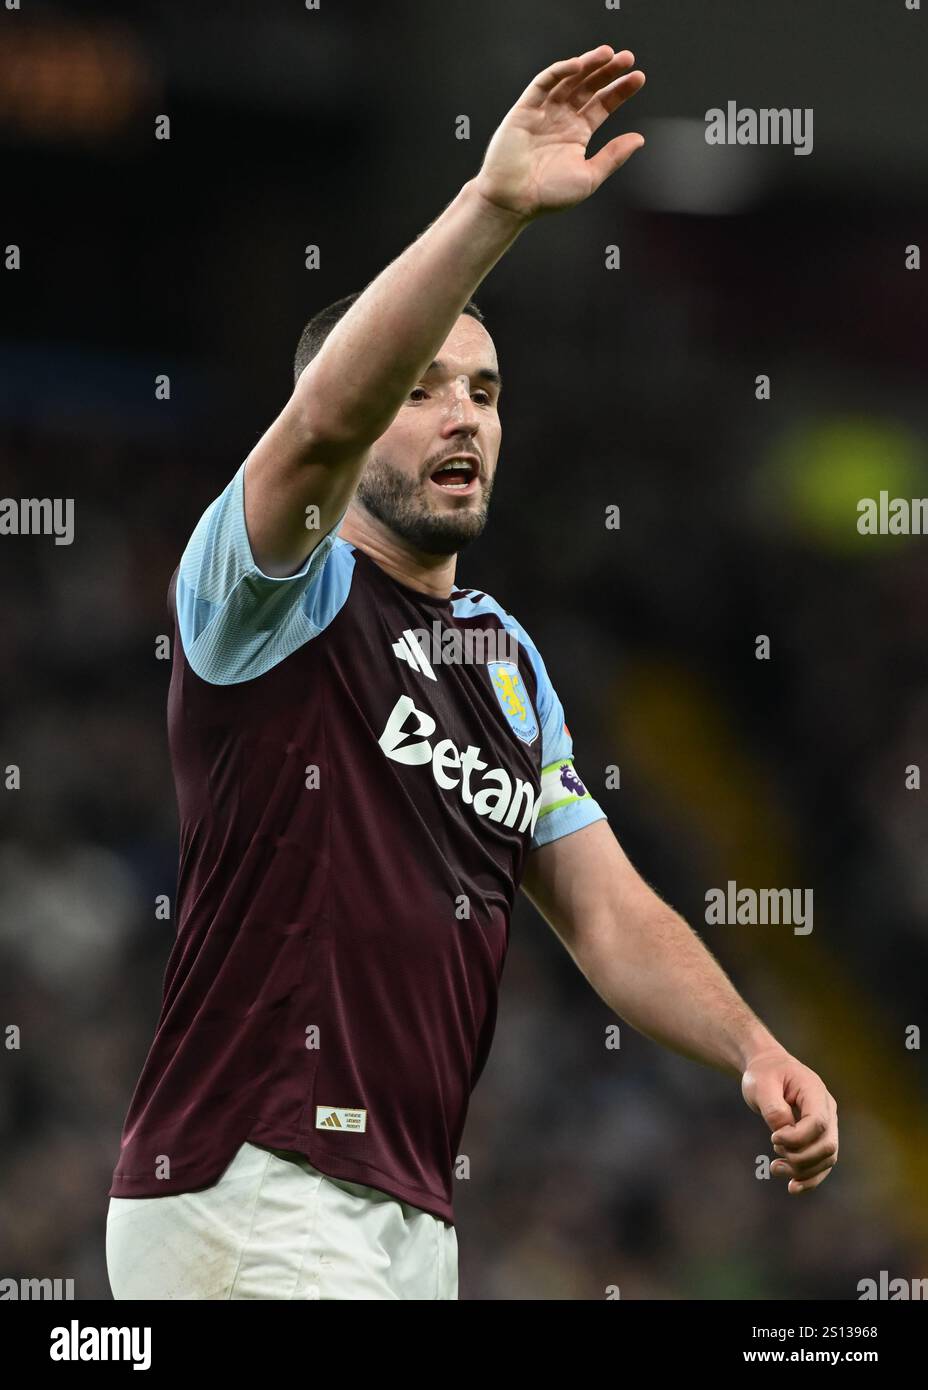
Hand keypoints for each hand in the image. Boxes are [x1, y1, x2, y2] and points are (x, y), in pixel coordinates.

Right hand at [474, 44, 645, 222]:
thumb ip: (613, 157)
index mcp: (577, 133)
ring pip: (569, 80)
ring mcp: (543, 112)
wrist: (513, 201)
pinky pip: (543, 83)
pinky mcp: (524, 109)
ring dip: (587, 65)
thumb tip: (640, 139)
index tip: (638, 77)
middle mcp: (561, 119)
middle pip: (588, 87)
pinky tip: (578, 64)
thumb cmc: (548, 195)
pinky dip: (560, 71)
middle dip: (608, 71)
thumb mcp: (589, 177)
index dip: (620, 90)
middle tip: (628, 58)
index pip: (602, 104)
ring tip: (608, 54)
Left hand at [741, 1048, 838, 1194]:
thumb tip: (784, 1134)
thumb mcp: (761, 1084)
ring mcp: (827, 1124)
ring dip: (803, 1171)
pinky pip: (822, 1163)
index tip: (773, 1138)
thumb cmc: (764, 1073)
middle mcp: (827, 1109)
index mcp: (815, 1091)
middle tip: (774, 1151)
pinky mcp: (819, 1137)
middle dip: (800, 1157)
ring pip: (827, 1159)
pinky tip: (792, 1187)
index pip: (818, 1123)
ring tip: (775, 1168)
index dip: (797, 1138)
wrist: (768, 1068)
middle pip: (827, 1145)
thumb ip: (773, 1108)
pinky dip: (810, 1178)